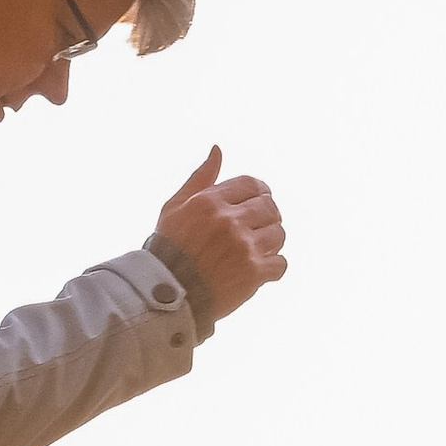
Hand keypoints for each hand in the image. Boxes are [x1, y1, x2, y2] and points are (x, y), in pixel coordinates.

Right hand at [157, 147, 286, 319]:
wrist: (166, 296)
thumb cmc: (168, 250)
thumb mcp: (175, 207)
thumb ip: (200, 178)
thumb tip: (217, 149)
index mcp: (210, 201)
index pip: (253, 184)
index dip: (260, 193)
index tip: (257, 204)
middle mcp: (229, 221)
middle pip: (270, 207)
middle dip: (267, 218)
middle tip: (256, 231)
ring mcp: (243, 247)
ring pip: (278, 234)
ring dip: (271, 243)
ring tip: (255, 252)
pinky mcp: (253, 273)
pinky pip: (280, 263)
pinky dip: (272, 268)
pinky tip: (257, 272)